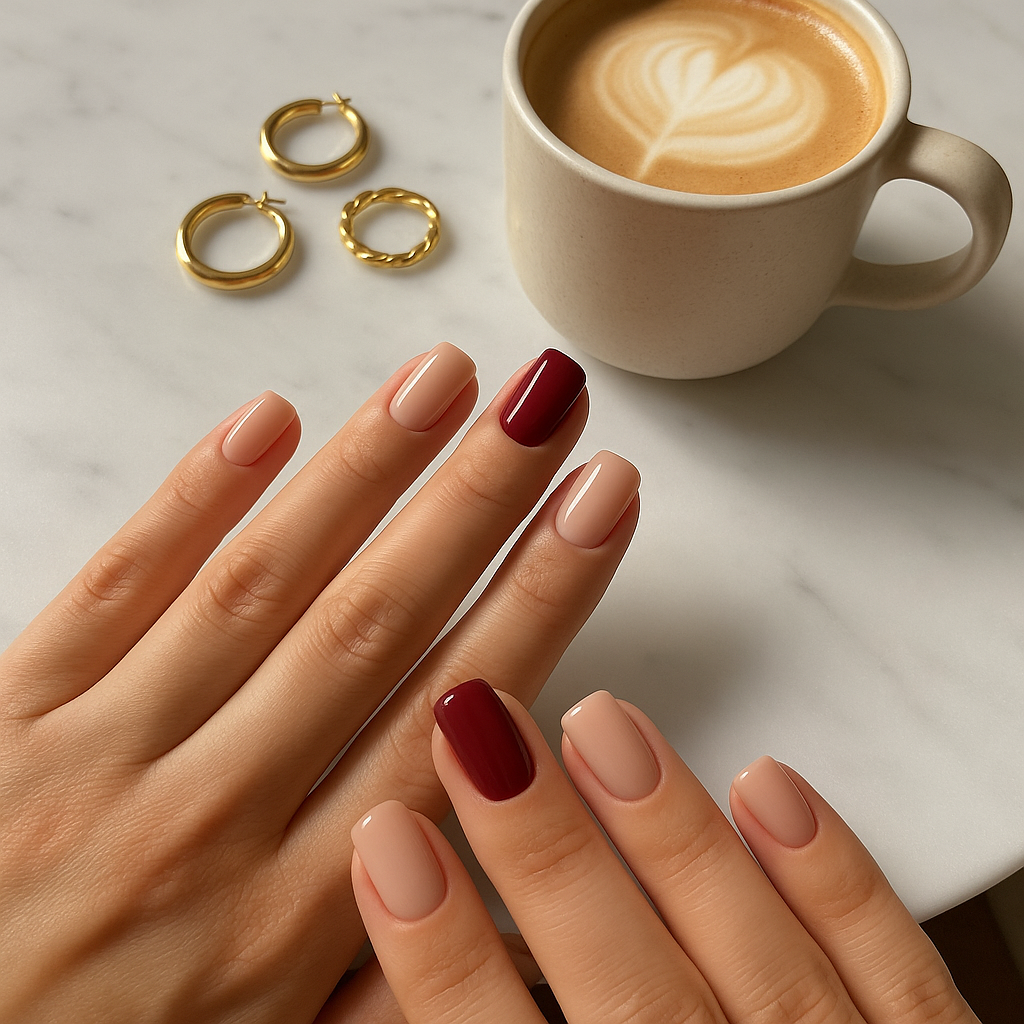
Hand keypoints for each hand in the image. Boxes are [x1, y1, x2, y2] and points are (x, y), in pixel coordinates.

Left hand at [0, 345, 640, 1022]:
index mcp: (292, 921)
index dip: (541, 597)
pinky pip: (109, 590)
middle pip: (371, 625)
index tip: (597, 502)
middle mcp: (208, 824)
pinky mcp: (2, 720)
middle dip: (476, 501)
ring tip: (440, 380)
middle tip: (545, 402)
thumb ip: (398, 977)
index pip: (452, 717)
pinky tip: (265, 421)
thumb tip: (517, 892)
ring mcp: (98, 760)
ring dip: (361, 472)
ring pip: (258, 586)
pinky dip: (190, 498)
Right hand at [350, 683, 980, 1023]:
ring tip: (599, 728)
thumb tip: (373, 1009)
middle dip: (546, 857)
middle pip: (634, 999)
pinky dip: (838, 881)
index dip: (442, 958)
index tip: (386, 843)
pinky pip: (902, 981)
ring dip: (674, 839)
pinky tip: (772, 786)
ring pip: (763, 969)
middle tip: (477, 734)